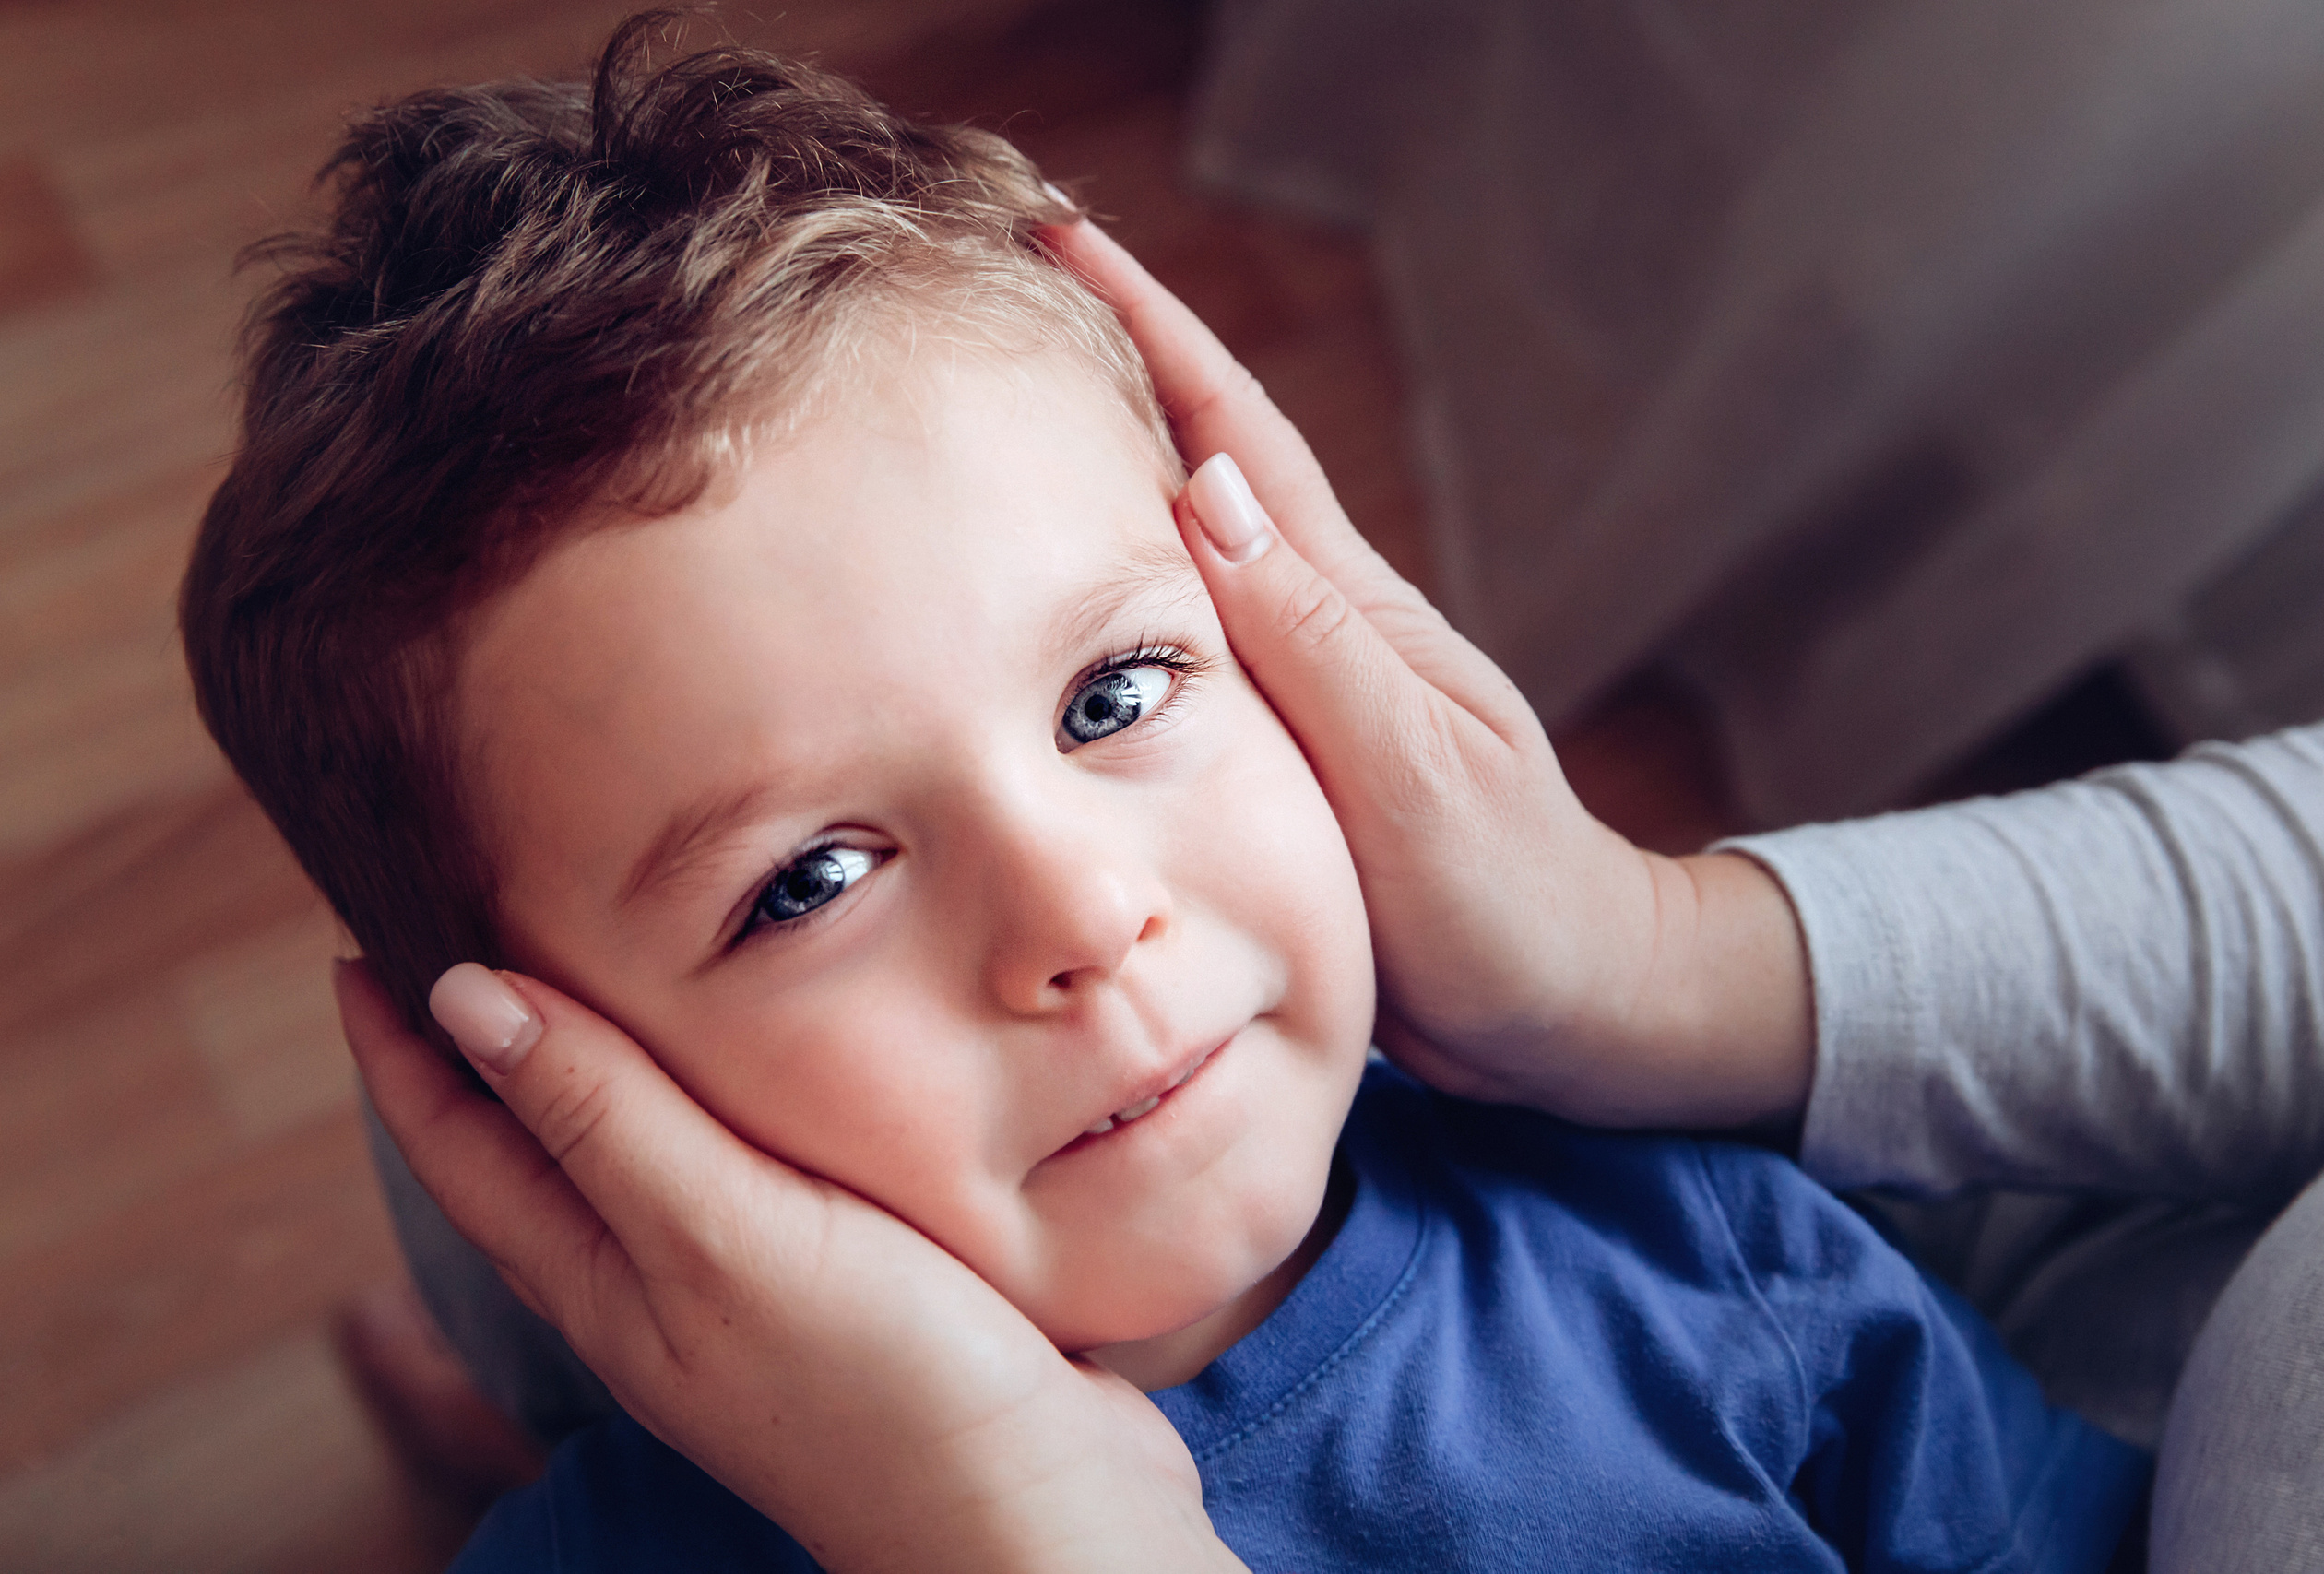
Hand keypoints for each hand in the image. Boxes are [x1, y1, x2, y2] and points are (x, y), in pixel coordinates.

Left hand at [342, 958, 1244, 1573]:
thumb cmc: (888, 1393)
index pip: (463, 1146)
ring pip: (637, 1161)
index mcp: (610, 1283)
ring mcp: (753, 1295)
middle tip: (463, 933)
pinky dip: (715, 1104)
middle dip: (483, 1048)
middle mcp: (663, 1290)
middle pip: (532, 1154)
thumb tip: (464, 997)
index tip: (359, 941)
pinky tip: (768, 1069)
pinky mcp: (846, 1286)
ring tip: (594, 973)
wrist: (1043, 1518)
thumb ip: (608, 1119)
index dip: (404, 1046)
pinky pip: (740, 1175)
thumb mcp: (728, 1239)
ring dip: (598, 1068)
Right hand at [1047, 221, 1814, 1132]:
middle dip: (1114, 367)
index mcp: (1350, 610)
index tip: (1060, 237)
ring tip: (1008, 417)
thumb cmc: (1502, 898)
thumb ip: (1313, 640)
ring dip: (1109, 470)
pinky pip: (1183, 648)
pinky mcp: (1290, 756)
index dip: (1152, 332)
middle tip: (1001, 296)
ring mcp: (1309, 686)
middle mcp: (1324, 627)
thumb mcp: (1409, 770)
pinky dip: (1120, 595)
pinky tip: (1070, 600)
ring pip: (1188, 552)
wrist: (1571, 1000)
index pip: (1236, 436)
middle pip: (1206, 464)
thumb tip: (1207, 488)